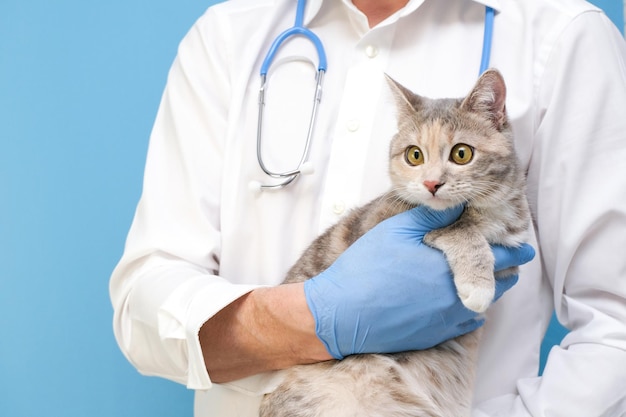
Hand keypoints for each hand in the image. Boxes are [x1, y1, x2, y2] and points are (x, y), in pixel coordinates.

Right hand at [303, 205, 534, 358]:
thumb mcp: (397, 231)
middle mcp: (457, 296)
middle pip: (498, 284)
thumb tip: (460, 203)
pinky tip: (467, 304)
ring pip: (485, 305)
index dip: (515, 250)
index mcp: (452, 267)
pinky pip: (466, 324)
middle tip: (511, 260)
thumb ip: (433, 217)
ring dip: (492, 290)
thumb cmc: (366, 268)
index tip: (525, 245)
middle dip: (507, 270)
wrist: (342, 314)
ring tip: (493, 279)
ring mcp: (447, 320)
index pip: (500, 258)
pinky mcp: (434, 335)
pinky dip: (473, 311)